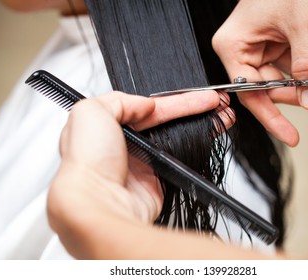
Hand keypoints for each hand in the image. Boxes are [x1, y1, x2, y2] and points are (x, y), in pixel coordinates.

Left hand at [47, 90, 230, 257]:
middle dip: (193, 109)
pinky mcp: (157, 178)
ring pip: (177, 136)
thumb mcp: (90, 112)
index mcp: (106, 127)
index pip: (147, 107)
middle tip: (216, 103)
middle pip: (166, 120)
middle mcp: (124, 144)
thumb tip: (144, 105)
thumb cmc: (86, 163)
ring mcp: (142, 162)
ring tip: (221, 115)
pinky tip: (210, 135)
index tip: (196, 95)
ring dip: (200, 125)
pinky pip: (181, 157)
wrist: (100, 204)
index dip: (174, 100)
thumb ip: (119, 100)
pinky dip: (198, 146)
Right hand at [212, 0, 307, 145]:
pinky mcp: (276, 48)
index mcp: (234, 47)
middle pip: (272, 89)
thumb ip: (305, 64)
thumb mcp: (300, 25)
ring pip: (288, 81)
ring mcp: (260, 51)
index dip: (270, 115)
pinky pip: (296, 69)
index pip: (249, 92)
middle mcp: (243, 52)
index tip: (290, 135)